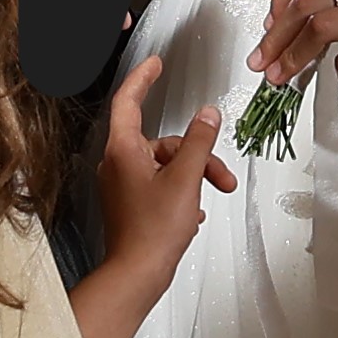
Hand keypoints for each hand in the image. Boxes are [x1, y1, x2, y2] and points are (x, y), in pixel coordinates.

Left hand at [94, 52, 235, 280]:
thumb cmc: (152, 232)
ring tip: (210, 198)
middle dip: (195, 154)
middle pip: (162, 141)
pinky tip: (191, 214)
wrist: (137, 274)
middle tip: (219, 174)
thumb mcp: (186, 179)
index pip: (129, 100)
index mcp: (123, 150)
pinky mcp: (130, 204)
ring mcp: (122, 185)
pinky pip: (160, 185)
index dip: (143, 78)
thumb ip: (199, 142)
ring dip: (193, 177)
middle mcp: (117, 164)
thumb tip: (208, 115)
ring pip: (165, 165)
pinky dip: (181, 194)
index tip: (156, 64)